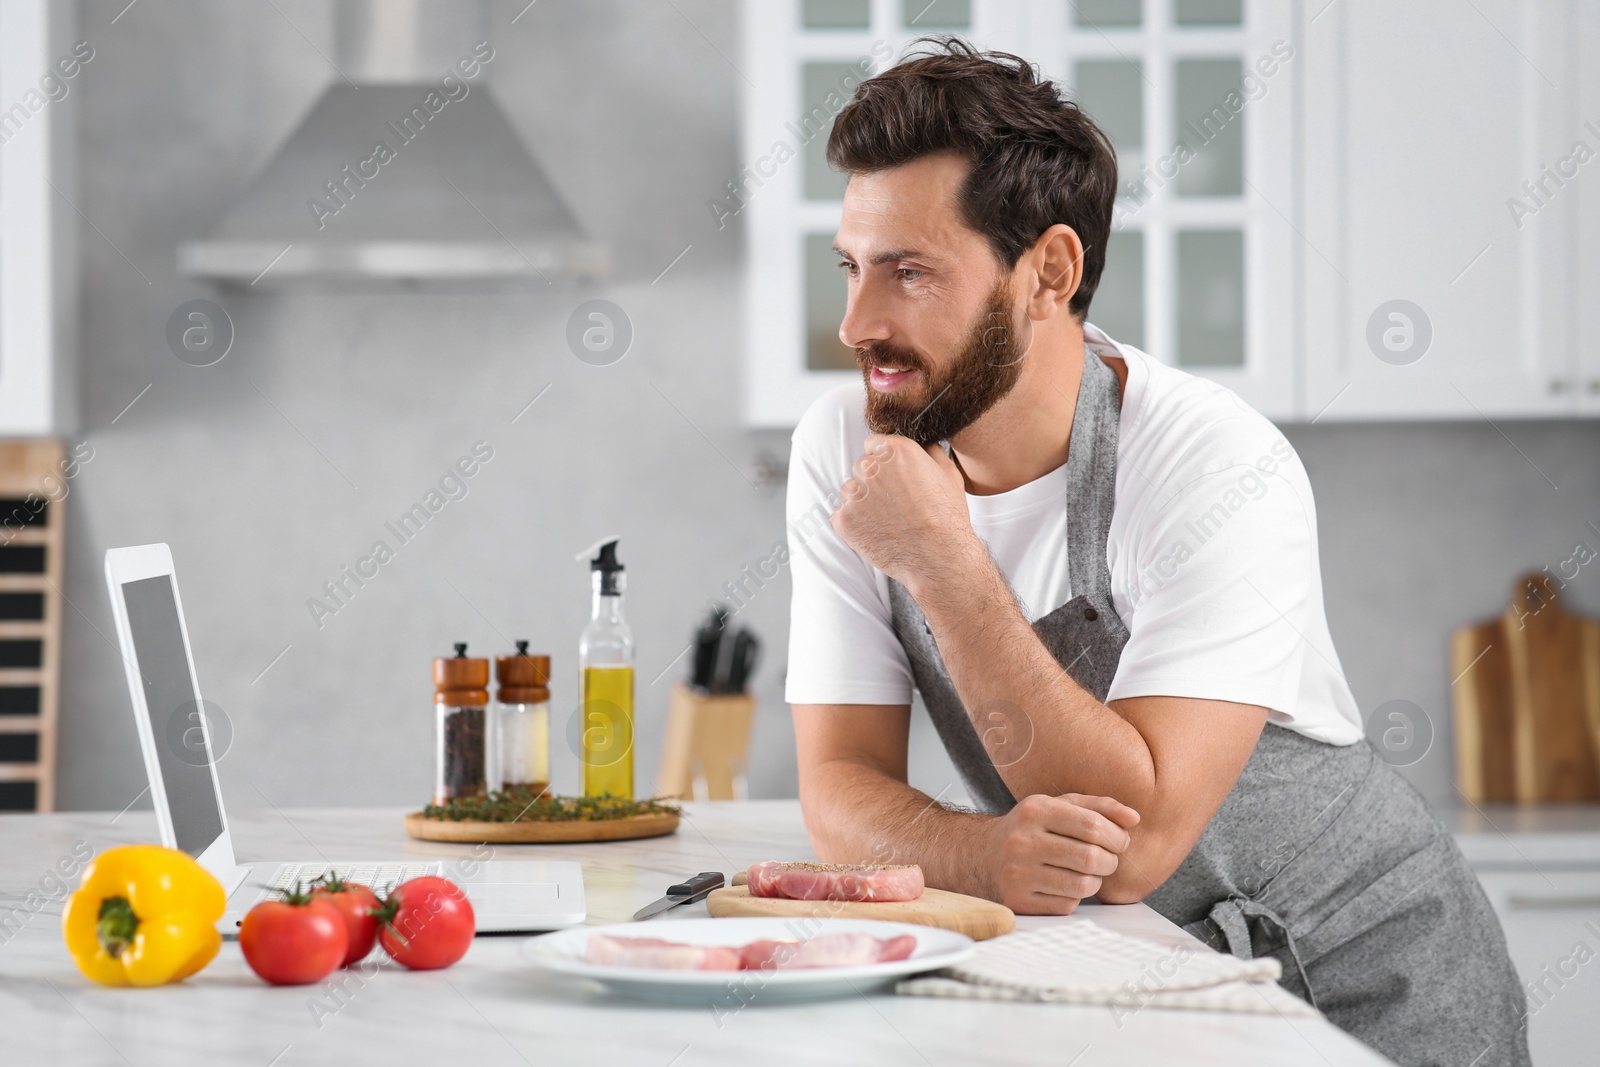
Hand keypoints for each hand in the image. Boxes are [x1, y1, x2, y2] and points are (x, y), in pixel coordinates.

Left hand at [830, 435, 975, 586]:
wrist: (937, 556)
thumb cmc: (947, 516)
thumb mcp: (949, 474)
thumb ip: (931, 450)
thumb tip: (924, 443)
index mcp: (895, 451)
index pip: (873, 444)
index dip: (885, 461)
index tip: (894, 477)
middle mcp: (870, 468)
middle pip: (861, 466)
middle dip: (874, 481)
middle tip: (894, 502)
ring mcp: (854, 495)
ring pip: (850, 490)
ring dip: (862, 501)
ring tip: (886, 519)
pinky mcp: (844, 520)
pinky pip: (841, 515)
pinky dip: (854, 523)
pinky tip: (876, 531)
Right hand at [977, 793, 1140, 914]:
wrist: (979, 856)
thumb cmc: (1029, 829)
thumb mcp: (1057, 806)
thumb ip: (1098, 807)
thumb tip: (1134, 818)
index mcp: (1036, 810)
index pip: (1093, 826)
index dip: (1117, 837)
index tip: (1119, 841)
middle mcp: (1023, 841)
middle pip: (1092, 858)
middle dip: (1111, 861)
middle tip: (1108, 859)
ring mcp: (1018, 874)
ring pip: (1083, 886)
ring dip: (1096, 881)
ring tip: (1088, 872)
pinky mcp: (1018, 901)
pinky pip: (1067, 906)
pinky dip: (1075, 897)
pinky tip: (1065, 885)